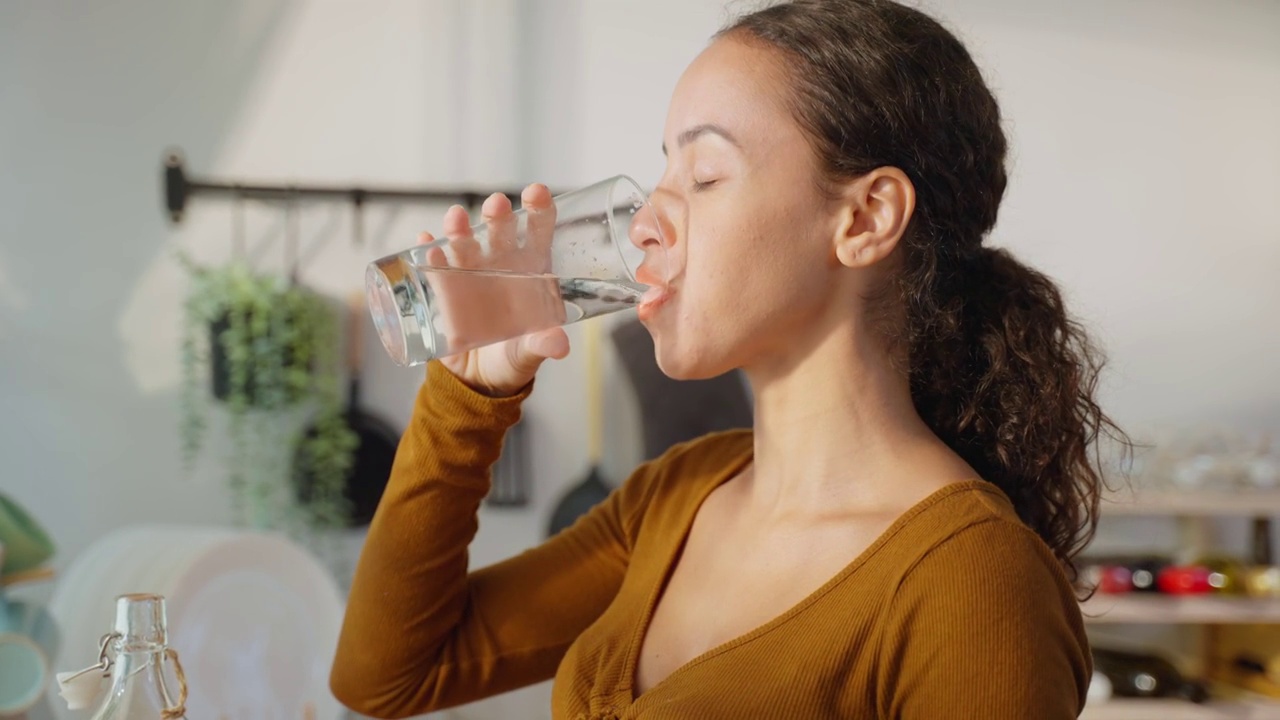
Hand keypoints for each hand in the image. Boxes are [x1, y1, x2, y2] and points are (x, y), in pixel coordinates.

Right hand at [426, 184, 569, 395]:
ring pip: (464, 243)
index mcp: (529, 272)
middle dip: (497, 215)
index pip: (537, 233)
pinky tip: (425, 241)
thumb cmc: (513, 357)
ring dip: (459, 229)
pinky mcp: (443, 289)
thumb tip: (559, 344)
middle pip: (499, 232)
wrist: (479, 380)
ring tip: (455, 219)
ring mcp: (469, 274)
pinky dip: (428, 250)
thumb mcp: (529, 353)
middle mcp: (500, 266)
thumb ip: (542, 345)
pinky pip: (434, 265)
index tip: (537, 192)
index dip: (539, 210)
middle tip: (497, 204)